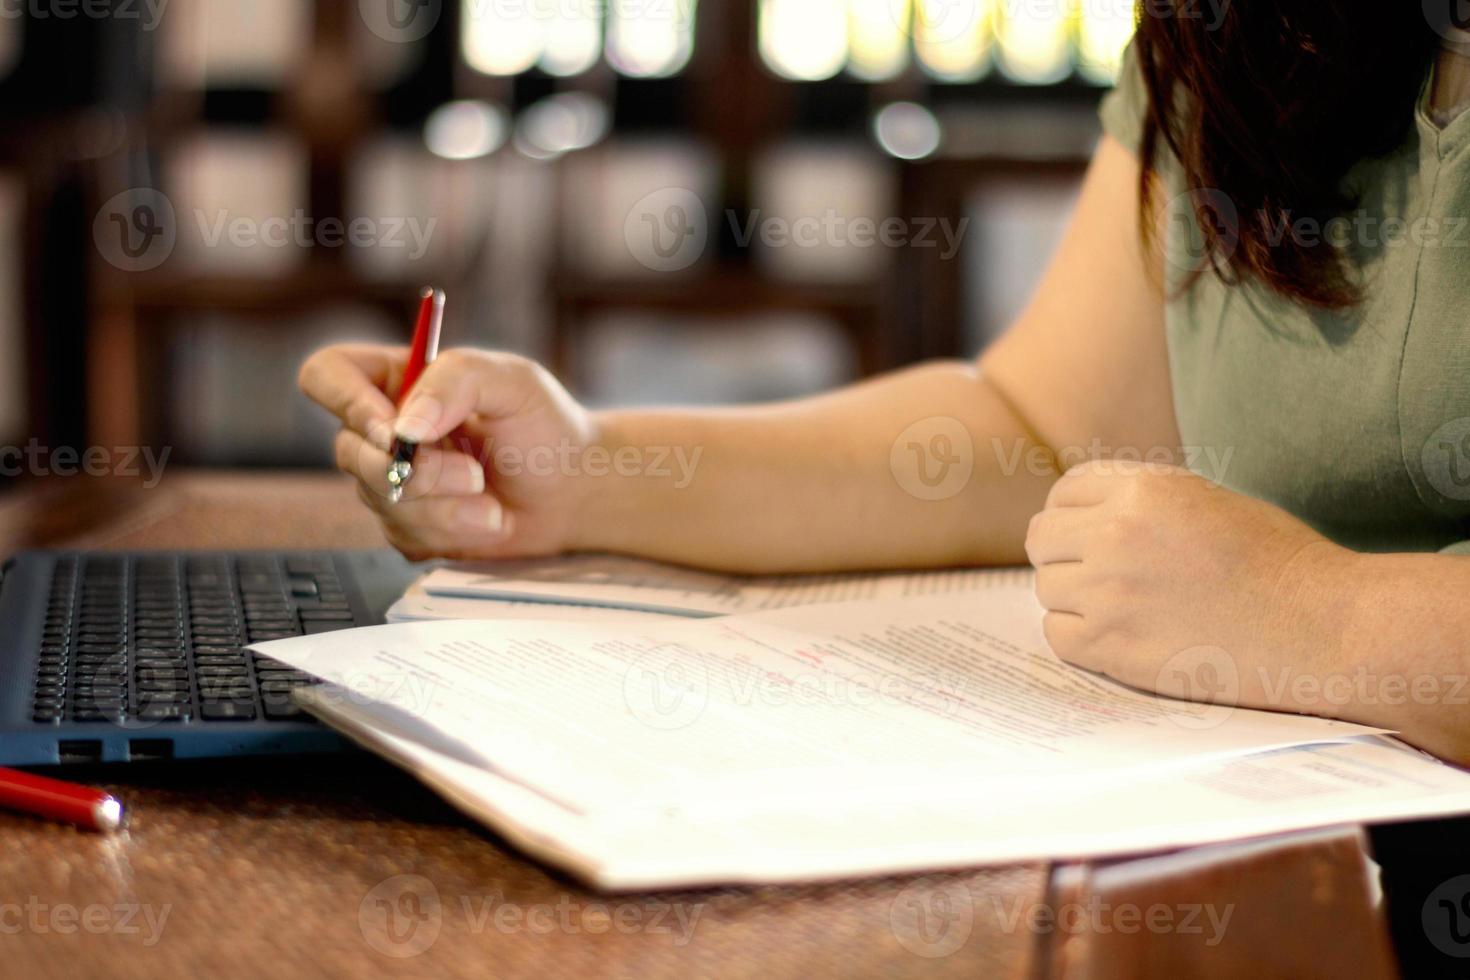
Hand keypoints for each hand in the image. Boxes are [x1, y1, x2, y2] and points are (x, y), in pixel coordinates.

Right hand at [298, 344, 594, 560]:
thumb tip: (402, 426)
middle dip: (419, 471)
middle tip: (473, 474)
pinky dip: (453, 532)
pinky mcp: (408, 526)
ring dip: (446, 506)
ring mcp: (391, 480)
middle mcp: (384, 428)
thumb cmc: (546, 426)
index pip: (328, 376)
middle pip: (350, 451)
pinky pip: (403, 536)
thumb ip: (455, 381)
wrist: (575, 490)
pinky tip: (488, 520)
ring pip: (381, 499)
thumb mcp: (511, 381)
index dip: (345, 402)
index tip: (394, 431)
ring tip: (492, 501)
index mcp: (398, 378)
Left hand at [1025, 460, 1355, 708]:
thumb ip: (1143, 503)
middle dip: (1065, 554)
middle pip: (1043, 539)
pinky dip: (1077, 637)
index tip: (1089, 535)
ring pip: (1046, 587)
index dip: (1074, 514)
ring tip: (1121, 608)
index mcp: (1144, 488)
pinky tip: (1117, 637)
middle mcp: (1117, 532)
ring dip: (1073, 598)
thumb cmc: (1279, 565)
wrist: (1323, 628)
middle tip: (1098, 576)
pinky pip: (1057, 634)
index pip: (1064, 492)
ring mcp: (1110, 589)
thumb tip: (1086, 518)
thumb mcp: (1206, 501)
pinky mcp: (1111, 644)